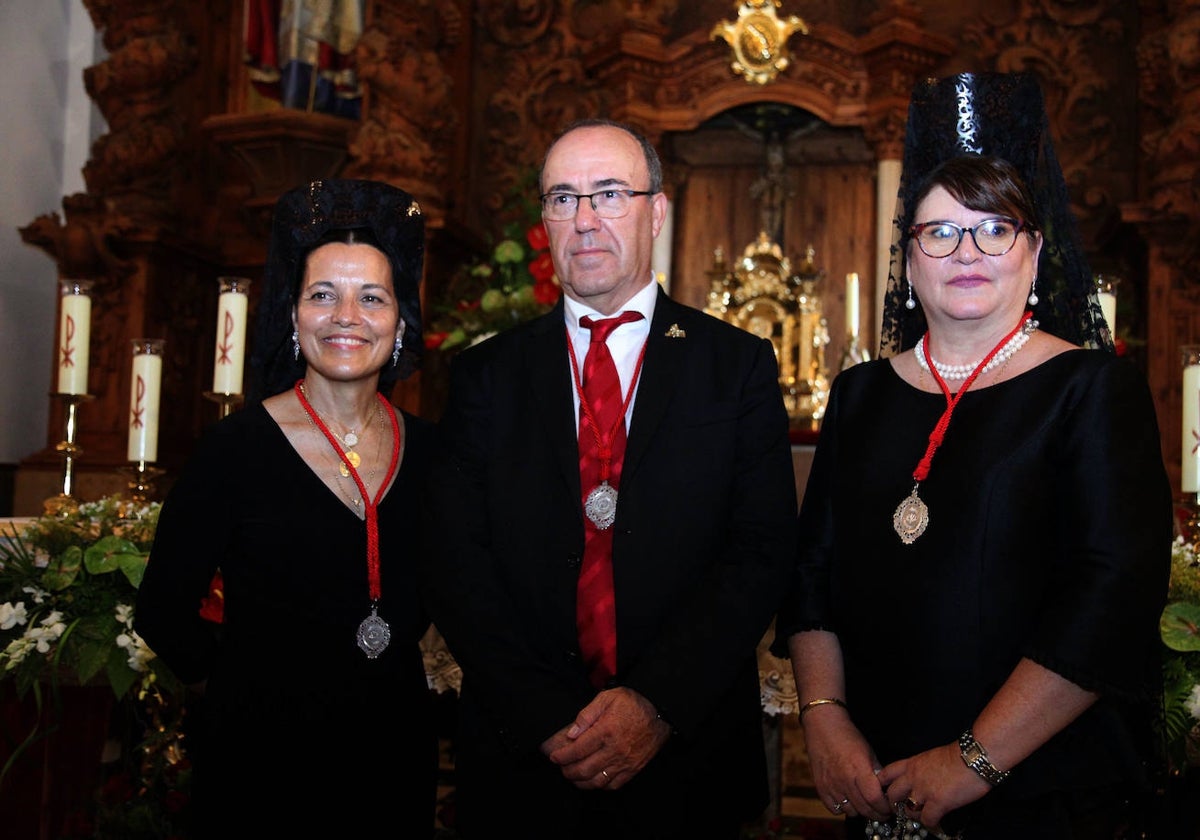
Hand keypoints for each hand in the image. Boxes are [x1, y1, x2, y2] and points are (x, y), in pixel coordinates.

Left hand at [542, 687, 669, 789]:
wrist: (660, 712)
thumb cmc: (633, 703)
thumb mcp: (608, 698)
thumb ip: (587, 714)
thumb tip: (572, 733)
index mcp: (606, 731)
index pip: (578, 750)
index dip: (562, 756)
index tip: (554, 757)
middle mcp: (614, 750)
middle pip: (584, 769)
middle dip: (568, 771)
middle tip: (561, 767)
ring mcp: (625, 762)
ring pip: (597, 781)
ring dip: (581, 782)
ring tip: (573, 776)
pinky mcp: (633, 769)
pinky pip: (613, 785)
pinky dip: (599, 786)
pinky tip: (593, 780)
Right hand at [801, 708, 890, 820]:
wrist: (823, 727)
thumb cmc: (847, 736)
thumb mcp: (868, 751)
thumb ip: (877, 773)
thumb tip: (885, 790)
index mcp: (859, 769)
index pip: (875, 798)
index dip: (885, 807)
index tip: (889, 807)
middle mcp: (844, 779)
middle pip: (864, 808)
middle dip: (877, 814)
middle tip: (882, 812)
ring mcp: (831, 785)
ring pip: (850, 812)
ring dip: (861, 811)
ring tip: (865, 804)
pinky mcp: (820, 787)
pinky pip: (834, 809)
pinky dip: (843, 809)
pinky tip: (848, 801)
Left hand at [878, 741, 991, 831]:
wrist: (975, 757)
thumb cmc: (959, 754)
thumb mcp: (931, 756)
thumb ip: (921, 768)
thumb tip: (919, 779)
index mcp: (912, 763)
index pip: (886, 774)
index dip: (883, 785)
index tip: (886, 793)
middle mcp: (914, 777)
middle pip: (892, 795)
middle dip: (896, 804)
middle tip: (904, 808)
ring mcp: (925, 790)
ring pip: (908, 810)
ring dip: (915, 815)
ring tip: (923, 815)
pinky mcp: (939, 803)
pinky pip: (926, 820)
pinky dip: (931, 824)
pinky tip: (937, 822)